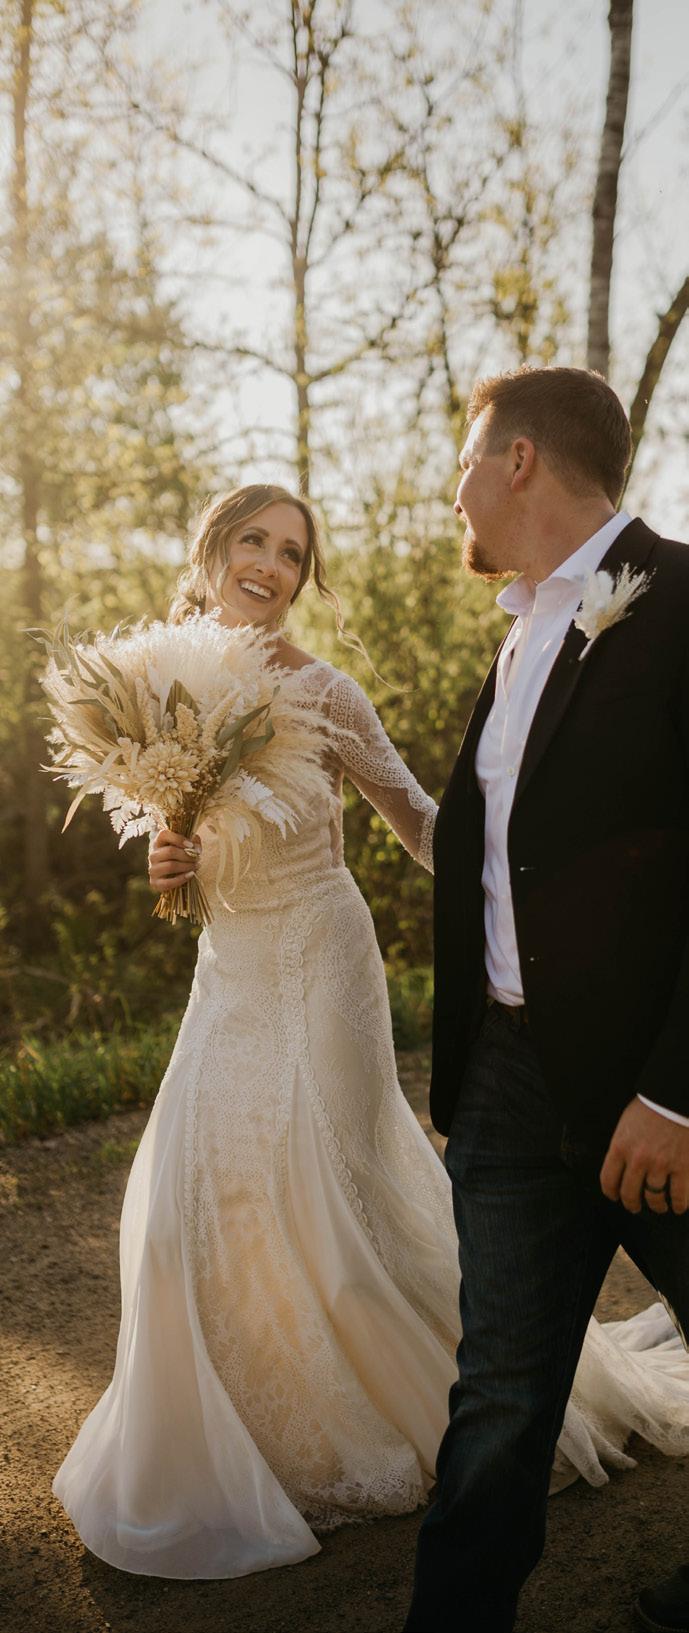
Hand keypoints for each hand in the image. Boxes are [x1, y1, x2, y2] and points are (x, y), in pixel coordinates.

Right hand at [148, 828, 200, 894]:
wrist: (173, 875)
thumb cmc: (181, 857)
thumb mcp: (186, 846)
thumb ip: (193, 842)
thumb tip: (196, 848)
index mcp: (159, 842)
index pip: (163, 834)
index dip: (178, 839)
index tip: (191, 845)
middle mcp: (153, 855)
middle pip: (170, 851)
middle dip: (187, 855)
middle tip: (197, 858)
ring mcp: (152, 870)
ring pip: (170, 866)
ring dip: (186, 866)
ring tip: (196, 866)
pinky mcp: (155, 883)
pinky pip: (168, 882)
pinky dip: (182, 879)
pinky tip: (191, 874)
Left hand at [600, 1096, 688, 1214]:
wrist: (673, 1098)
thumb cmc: (650, 1106)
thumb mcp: (626, 1124)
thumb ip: (622, 1145)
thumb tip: (620, 1163)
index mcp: (620, 1147)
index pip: (608, 1179)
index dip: (611, 1192)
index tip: (614, 1196)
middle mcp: (638, 1160)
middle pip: (630, 1193)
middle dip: (632, 1204)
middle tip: (635, 1207)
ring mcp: (660, 1165)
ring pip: (654, 1197)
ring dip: (656, 1206)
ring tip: (659, 1207)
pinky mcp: (682, 1167)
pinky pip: (679, 1194)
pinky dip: (679, 1204)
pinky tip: (678, 1206)